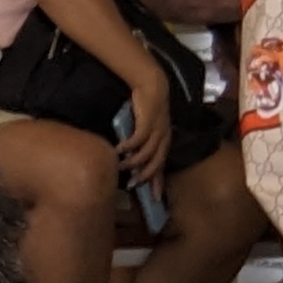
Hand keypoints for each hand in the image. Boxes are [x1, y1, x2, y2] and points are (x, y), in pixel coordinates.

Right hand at [117, 72, 172, 187]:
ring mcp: (158, 130)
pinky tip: (118, 150)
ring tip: (120, 166)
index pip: (162, 165)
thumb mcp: (146, 126)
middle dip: (146, 176)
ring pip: (147, 153)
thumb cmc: (146, 105)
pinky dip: (128, 147)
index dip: (158, 182)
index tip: (154, 199)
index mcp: (164, 140)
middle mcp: (164, 137)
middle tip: (133, 185)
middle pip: (157, 163)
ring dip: (133, 162)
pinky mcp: (149, 122)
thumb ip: (140, 141)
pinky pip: (138, 139)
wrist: (152, 84)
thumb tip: (126, 157)